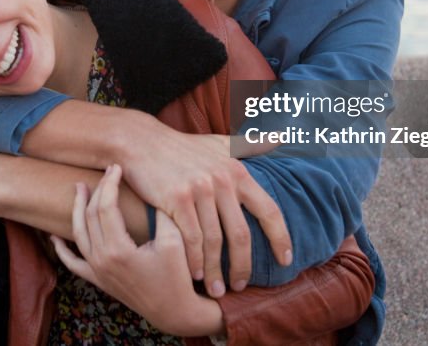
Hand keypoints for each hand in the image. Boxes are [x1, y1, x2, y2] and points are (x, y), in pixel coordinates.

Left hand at [51, 165, 223, 337]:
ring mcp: (97, 272)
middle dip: (97, 190)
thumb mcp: (174, 240)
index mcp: (118, 249)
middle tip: (106, 172)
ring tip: (79, 189)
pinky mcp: (98, 280)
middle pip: (91, 216)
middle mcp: (102, 260)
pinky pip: (74, 263)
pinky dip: (62, 250)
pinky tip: (54, 238)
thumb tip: (152, 185)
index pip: (106, 207)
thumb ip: (161, 212)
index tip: (117, 167)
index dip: (110, 184)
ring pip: (78, 234)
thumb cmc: (178, 275)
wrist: (174, 310)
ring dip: (77, 209)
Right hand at [118, 120, 291, 297]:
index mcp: (237, 171)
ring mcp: (199, 190)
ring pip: (214, 241)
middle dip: (243, 265)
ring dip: (216, 270)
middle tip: (241, 285)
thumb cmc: (182, 147)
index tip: (285, 260)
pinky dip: (194, 260)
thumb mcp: (219, 142)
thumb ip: (250, 145)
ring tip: (218, 289)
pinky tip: (196, 274)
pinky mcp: (177, 199)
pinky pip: (191, 239)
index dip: (280, 238)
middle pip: (241, 234)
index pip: (269, 210)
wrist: (141, 142)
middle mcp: (222, 180)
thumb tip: (280, 139)